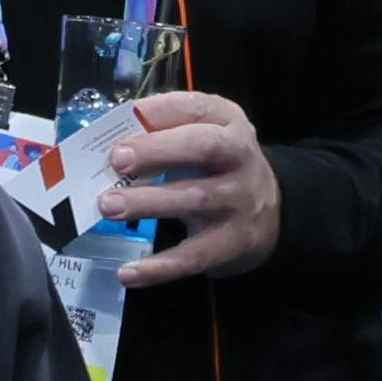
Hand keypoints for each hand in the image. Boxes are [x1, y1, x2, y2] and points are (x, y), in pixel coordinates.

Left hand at [105, 90, 280, 286]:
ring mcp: (239, 202)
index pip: (196, 108)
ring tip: (108, 206)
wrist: (273, 212)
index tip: (121, 118)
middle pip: (203, 147)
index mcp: (228, 122)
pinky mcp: (232, 244)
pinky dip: (158, 268)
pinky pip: (193, 257)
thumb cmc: (220, 165)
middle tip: (116, 159)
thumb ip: (165, 131)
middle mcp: (240, 157)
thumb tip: (111, 140)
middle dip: (157, 151)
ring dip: (148, 203)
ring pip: (194, 200)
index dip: (158, 111)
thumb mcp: (205, 135)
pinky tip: (127, 272)